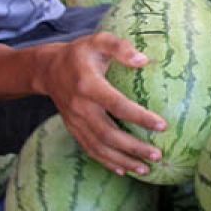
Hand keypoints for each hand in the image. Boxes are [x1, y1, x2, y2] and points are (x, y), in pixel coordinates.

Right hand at [37, 32, 166, 175]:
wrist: (48, 69)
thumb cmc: (81, 53)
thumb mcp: (98, 40)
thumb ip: (120, 47)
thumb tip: (143, 60)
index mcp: (88, 85)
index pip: (117, 105)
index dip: (139, 117)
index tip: (162, 125)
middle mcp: (80, 107)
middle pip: (108, 133)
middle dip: (133, 147)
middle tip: (156, 155)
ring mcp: (75, 121)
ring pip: (99, 147)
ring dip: (122, 160)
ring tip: (145, 169)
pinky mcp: (73, 129)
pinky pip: (90, 149)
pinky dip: (107, 162)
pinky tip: (124, 170)